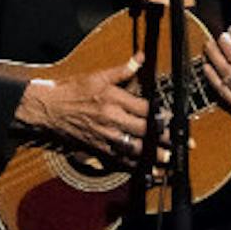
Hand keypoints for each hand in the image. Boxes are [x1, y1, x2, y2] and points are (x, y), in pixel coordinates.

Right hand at [14, 53, 168, 164]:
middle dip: (164, 139)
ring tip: (169, 161)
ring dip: (152, 157)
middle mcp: (111, 120)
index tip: (175, 121)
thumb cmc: (72, 91)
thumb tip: (140, 58)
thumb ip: (122, 70)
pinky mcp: (97, 148)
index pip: (145, 109)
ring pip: (133, 149)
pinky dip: (133, 167)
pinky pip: (118, 160)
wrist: (48, 109)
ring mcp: (104, 137)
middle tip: (182, 145)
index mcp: (113, 100)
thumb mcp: (97, 76)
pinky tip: (145, 171)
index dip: (162, 116)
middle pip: (143, 132)